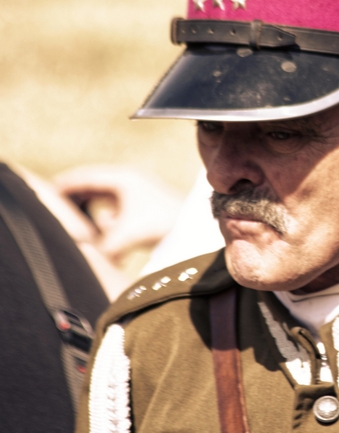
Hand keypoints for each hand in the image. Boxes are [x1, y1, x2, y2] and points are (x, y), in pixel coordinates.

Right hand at [54, 165, 182, 260]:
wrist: (197, 228)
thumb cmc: (165, 224)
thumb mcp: (126, 235)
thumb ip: (101, 247)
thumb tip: (84, 259)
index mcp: (122, 179)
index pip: (83, 177)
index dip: (62, 185)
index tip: (43, 193)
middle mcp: (128, 182)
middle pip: (91, 187)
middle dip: (74, 200)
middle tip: (54, 211)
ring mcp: (137, 193)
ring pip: (104, 200)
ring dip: (92, 212)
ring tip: (77, 224)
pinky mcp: (144, 207)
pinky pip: (116, 212)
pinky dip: (107, 221)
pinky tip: (105, 232)